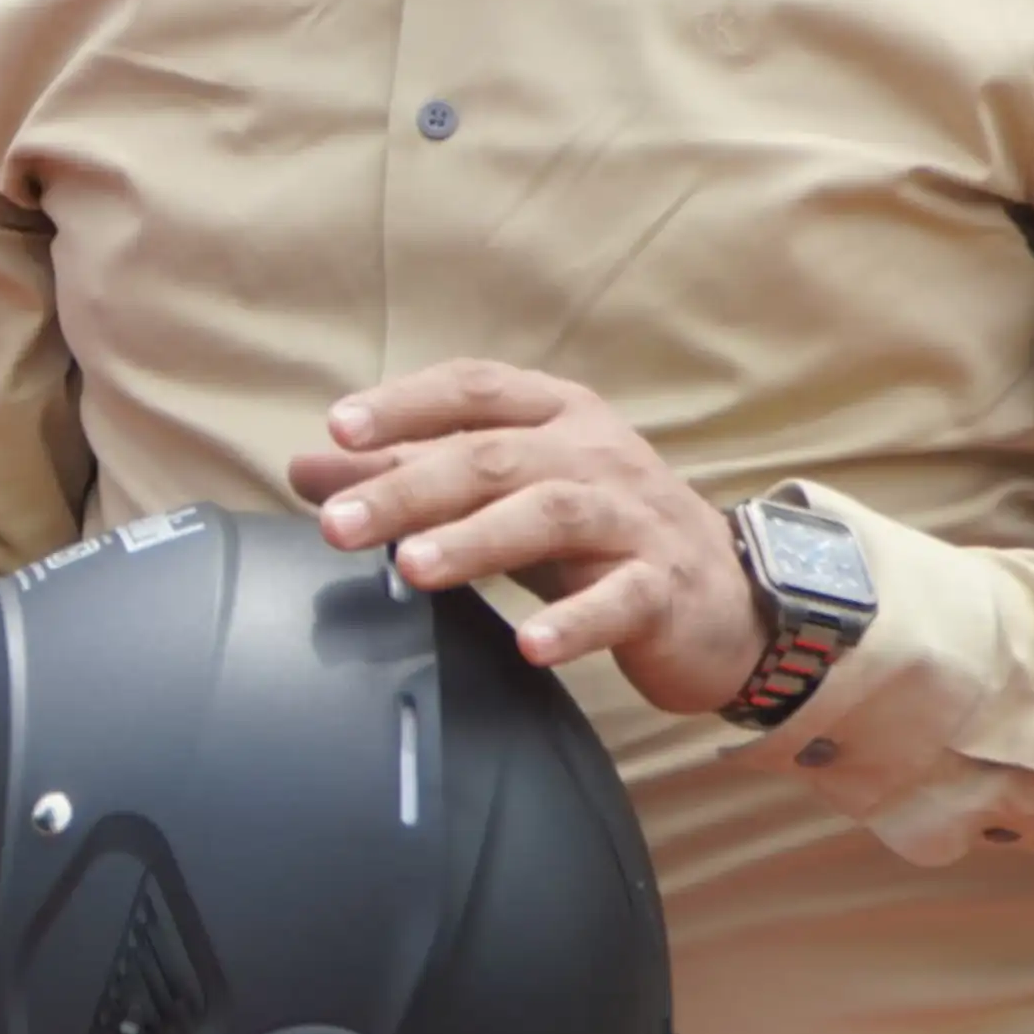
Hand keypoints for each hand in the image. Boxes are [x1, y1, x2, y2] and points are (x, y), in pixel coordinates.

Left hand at [296, 361, 768, 716]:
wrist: (727, 601)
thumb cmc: (596, 538)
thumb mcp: (506, 496)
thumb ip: (411, 477)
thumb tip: (306, 467)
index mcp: (558, 416)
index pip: (475, 387)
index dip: (406, 403)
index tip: (339, 429)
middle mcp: (598, 454)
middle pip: (495, 458)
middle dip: (410, 488)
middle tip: (338, 524)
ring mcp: (636, 519)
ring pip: (552, 516)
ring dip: (476, 541)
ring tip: (411, 568)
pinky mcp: (665, 588)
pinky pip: (619, 601)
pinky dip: (574, 622)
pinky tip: (530, 646)